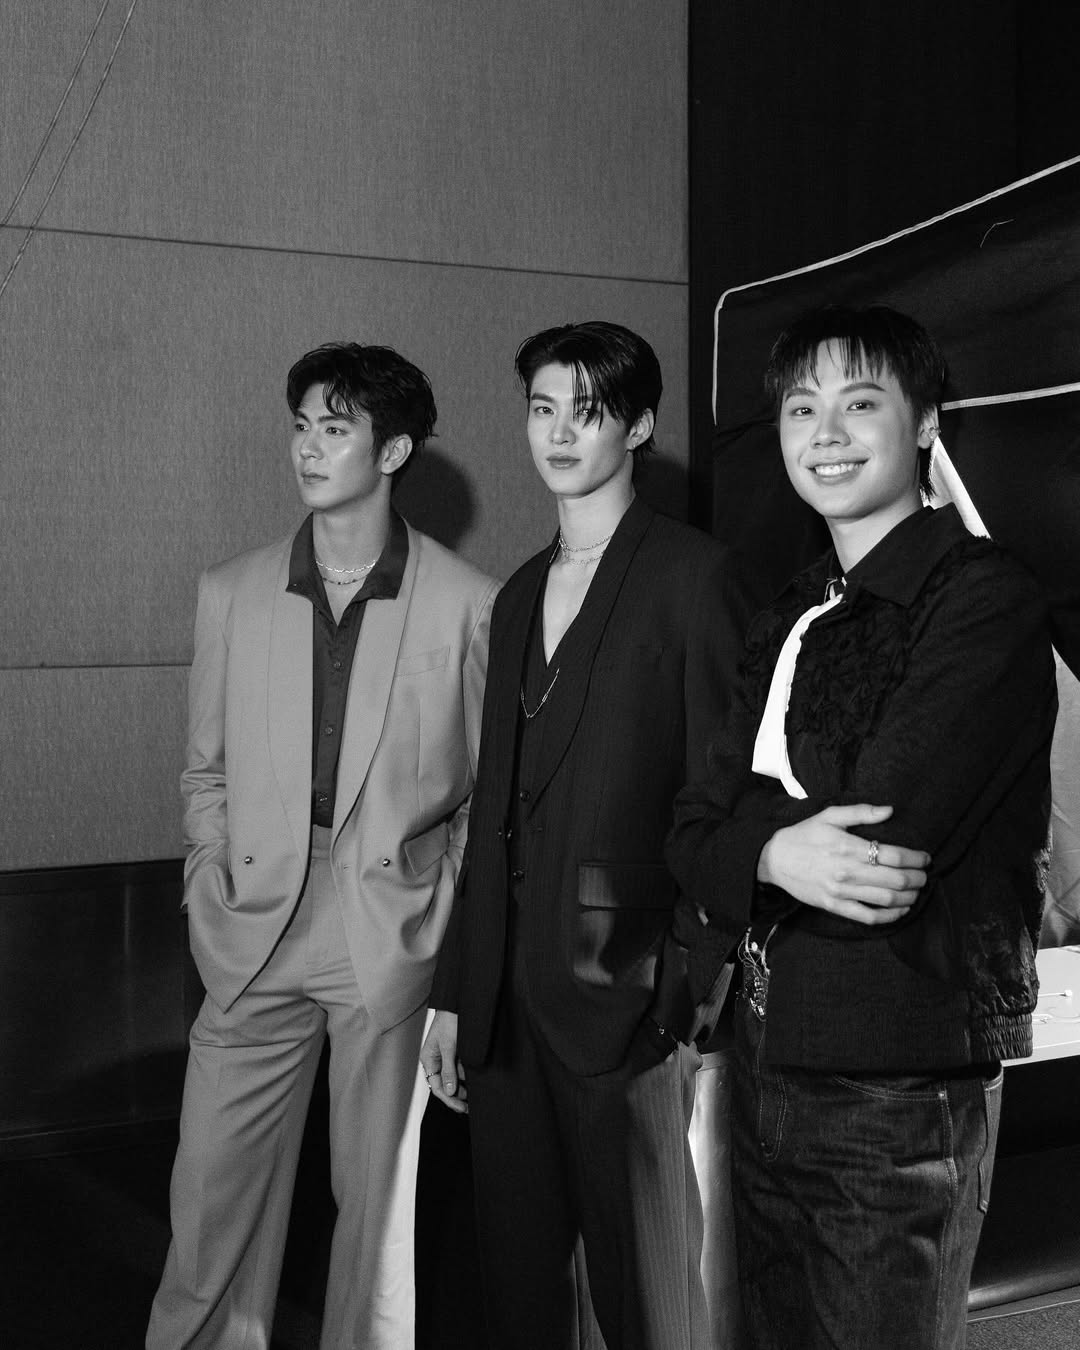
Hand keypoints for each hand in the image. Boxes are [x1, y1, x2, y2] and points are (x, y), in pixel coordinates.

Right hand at [420, 1010, 467, 1113]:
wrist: (458, 1003)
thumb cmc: (449, 1021)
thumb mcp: (449, 1046)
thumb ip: (448, 1069)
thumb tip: (448, 1091)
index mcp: (428, 1059)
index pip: (436, 1086)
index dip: (449, 1099)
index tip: (462, 1107)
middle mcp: (435, 1060)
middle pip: (444, 1085)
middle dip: (456, 1096)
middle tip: (469, 1107)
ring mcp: (445, 1057)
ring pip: (453, 1078)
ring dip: (462, 1087)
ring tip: (474, 1097)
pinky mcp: (455, 1052)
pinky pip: (459, 1069)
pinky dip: (466, 1076)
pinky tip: (475, 1082)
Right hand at [757, 804, 928, 925]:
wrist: (774, 859)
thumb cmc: (804, 835)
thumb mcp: (829, 816)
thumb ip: (861, 812)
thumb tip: (890, 810)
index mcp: (848, 847)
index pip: (893, 855)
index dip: (916, 858)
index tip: (925, 858)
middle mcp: (847, 871)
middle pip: (895, 879)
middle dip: (917, 878)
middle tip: (925, 875)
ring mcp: (841, 892)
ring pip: (887, 900)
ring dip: (909, 897)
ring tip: (917, 891)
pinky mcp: (835, 906)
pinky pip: (869, 916)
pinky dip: (891, 915)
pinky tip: (901, 909)